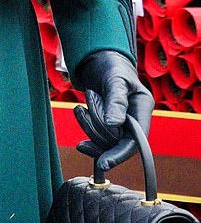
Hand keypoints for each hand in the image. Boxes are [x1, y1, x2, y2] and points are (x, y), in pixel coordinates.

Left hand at [73, 50, 153, 171]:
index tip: (103, 163)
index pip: (135, 142)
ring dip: (89, 126)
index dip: (120, 154)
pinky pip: (97, 134)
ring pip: (104, 140)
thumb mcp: (115, 79)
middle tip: (81, 124)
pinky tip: (80, 114)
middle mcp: (134, 119)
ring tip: (80, 108)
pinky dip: (86, 127)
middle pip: (117, 143)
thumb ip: (116, 101)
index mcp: (142, 109)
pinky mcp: (108, 122)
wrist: (99, 59)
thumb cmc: (111, 65)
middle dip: (97, 134)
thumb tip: (114, 125)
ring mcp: (121, 122)